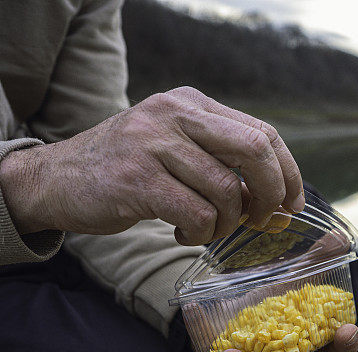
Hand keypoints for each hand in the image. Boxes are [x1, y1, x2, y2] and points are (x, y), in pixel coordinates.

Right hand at [0, 86, 302, 243]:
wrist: (56, 179)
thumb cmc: (130, 172)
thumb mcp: (180, 154)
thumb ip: (227, 169)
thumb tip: (281, 206)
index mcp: (192, 104)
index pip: (263, 132)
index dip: (288, 172)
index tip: (292, 204)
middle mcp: (175, 114)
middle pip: (256, 149)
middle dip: (271, 193)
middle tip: (261, 220)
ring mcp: (154, 143)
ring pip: (226, 190)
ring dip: (226, 223)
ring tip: (205, 229)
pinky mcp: (136, 178)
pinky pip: (196, 213)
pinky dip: (198, 233)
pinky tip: (180, 233)